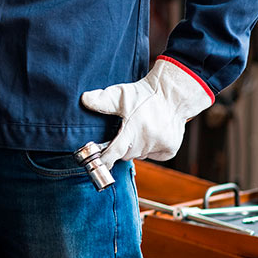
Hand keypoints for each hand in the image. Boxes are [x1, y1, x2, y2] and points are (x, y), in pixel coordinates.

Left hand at [80, 57, 213, 171]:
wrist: (173, 94)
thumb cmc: (145, 94)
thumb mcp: (120, 94)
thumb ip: (101, 100)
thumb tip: (84, 100)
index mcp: (133, 128)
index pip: (115, 151)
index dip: (105, 160)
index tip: (99, 163)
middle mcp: (147, 139)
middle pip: (126, 154)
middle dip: (122, 147)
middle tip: (124, 133)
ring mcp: (160, 145)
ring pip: (140, 155)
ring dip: (137, 147)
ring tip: (140, 130)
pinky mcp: (170, 149)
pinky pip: (155, 156)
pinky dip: (151, 149)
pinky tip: (152, 134)